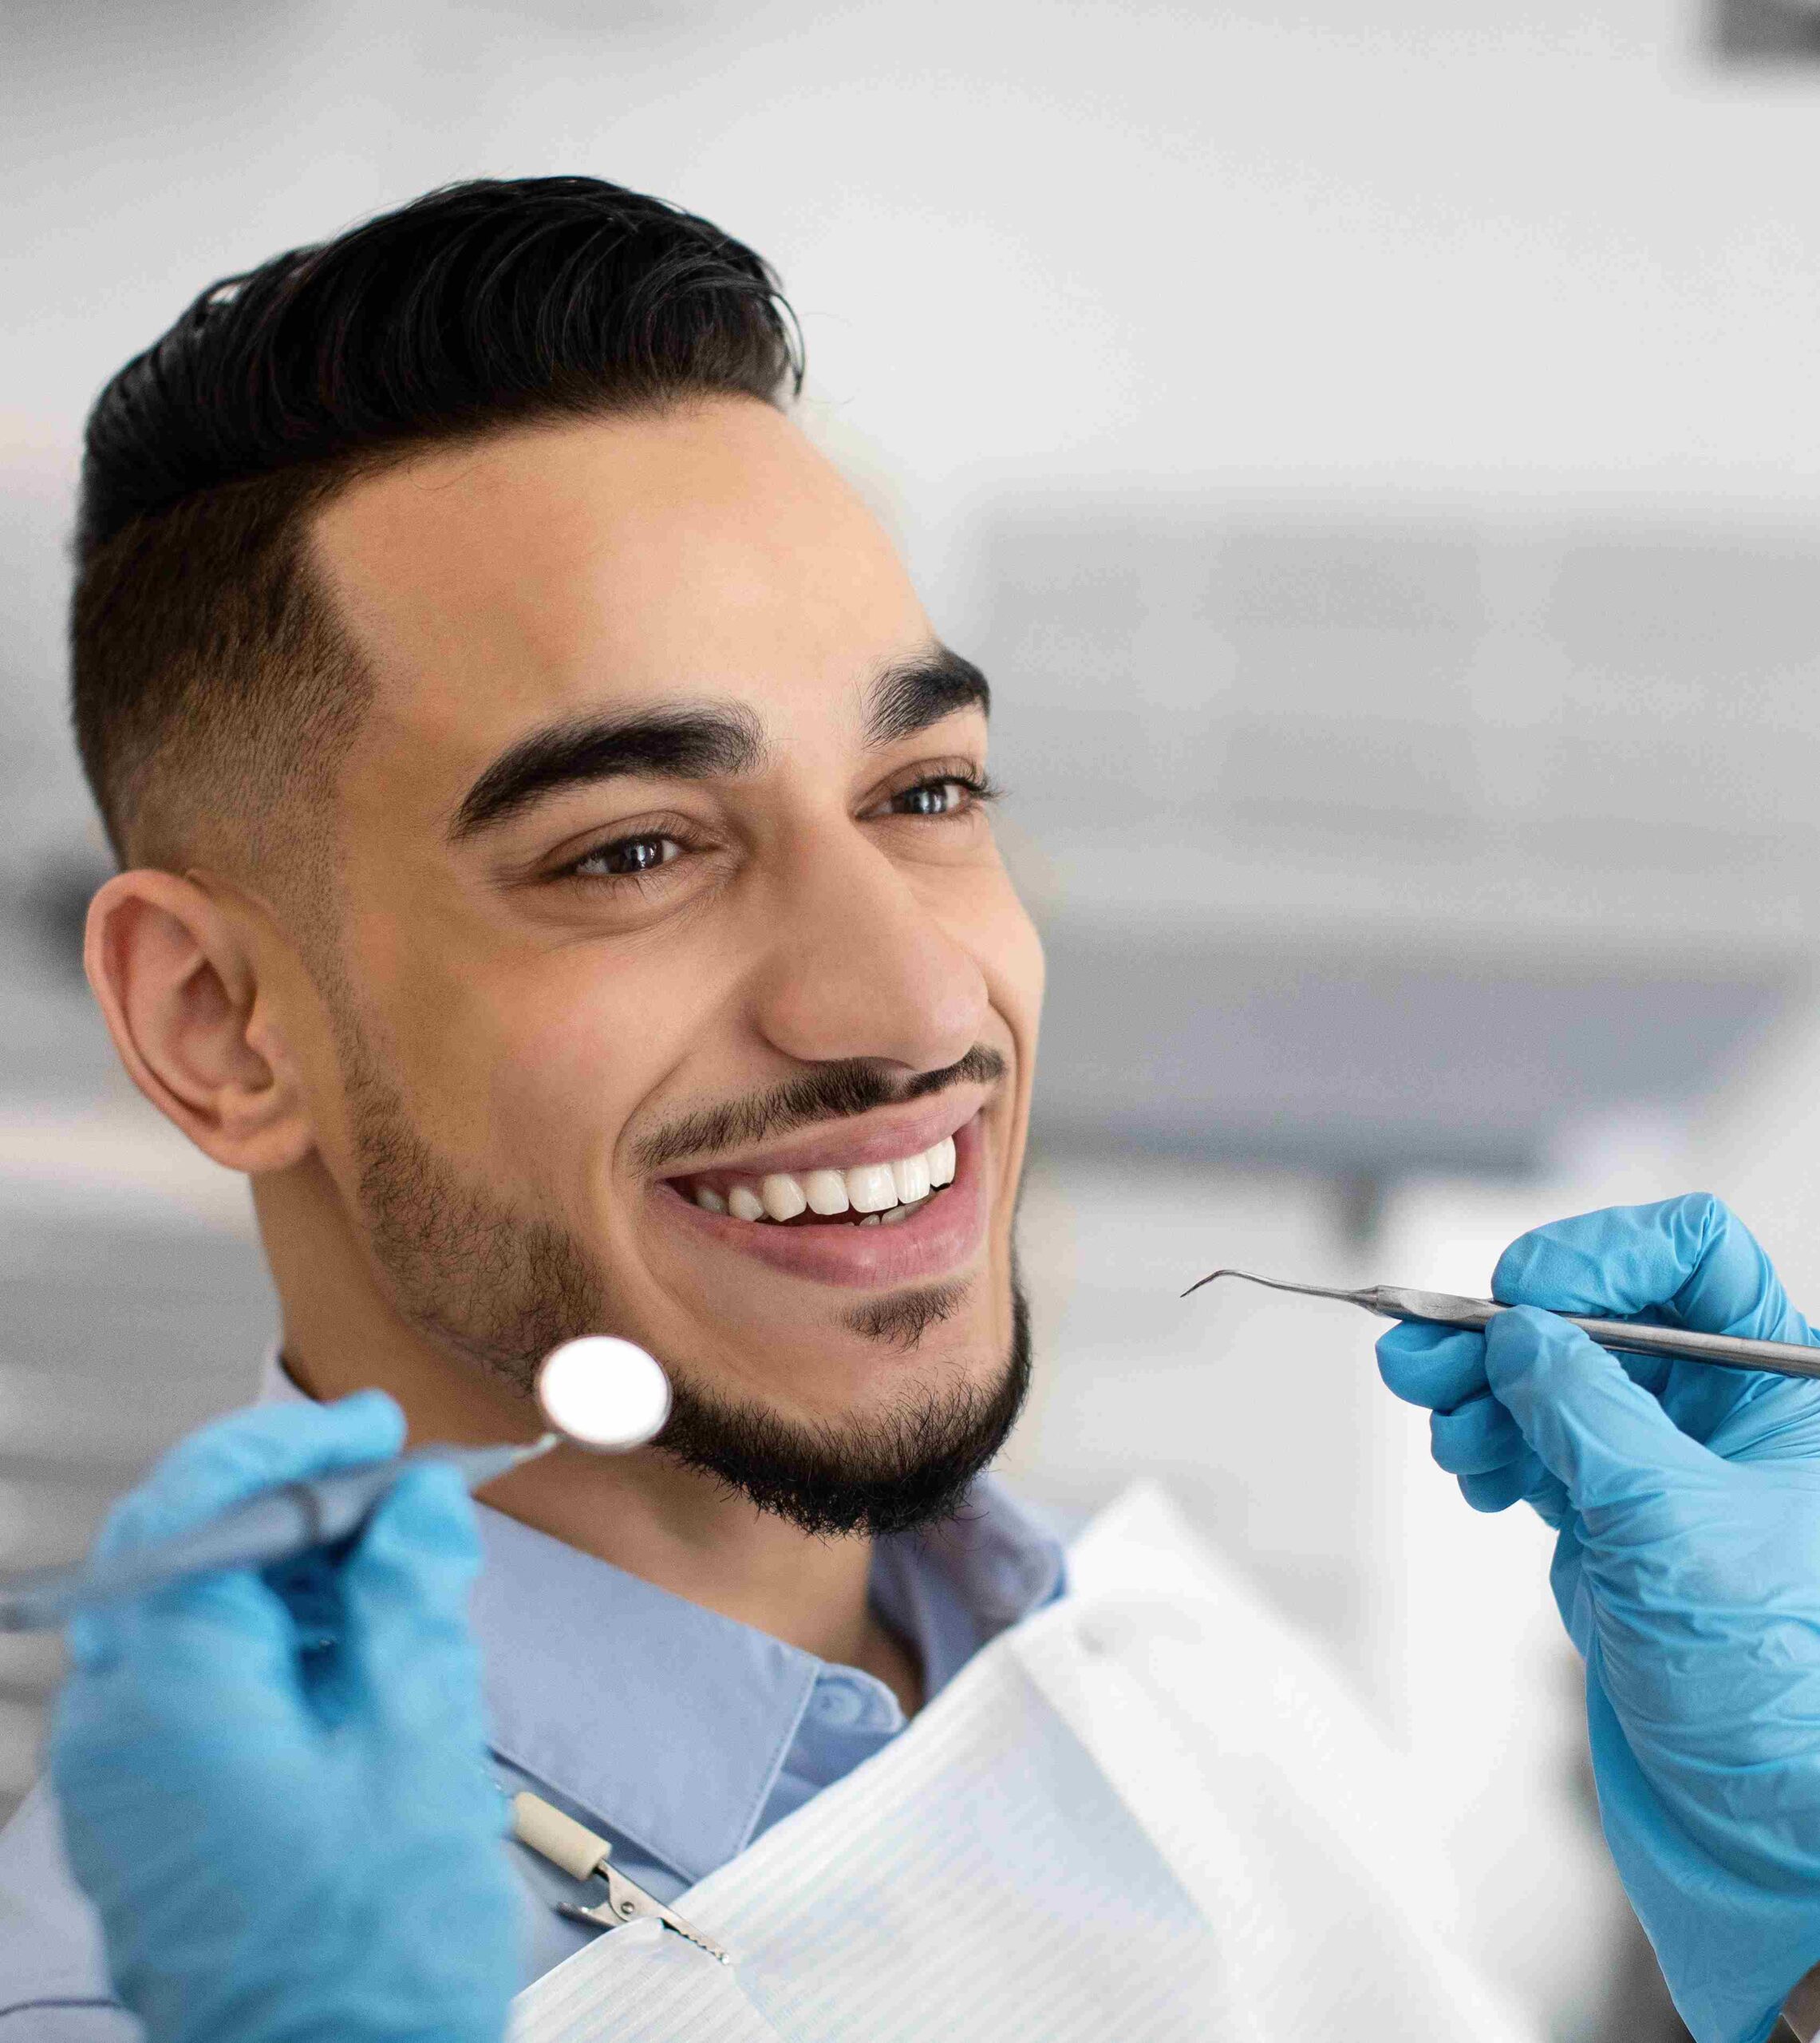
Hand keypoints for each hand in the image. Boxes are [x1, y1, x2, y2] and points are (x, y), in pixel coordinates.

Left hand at [50, 1394, 520, 2042]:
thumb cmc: (372, 1957)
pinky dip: (270, 1645)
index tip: (375, 1427)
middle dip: (295, 1506)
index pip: (198, 1507)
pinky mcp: (145, 1816)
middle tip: (398, 1495)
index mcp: (169, 1699)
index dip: (291, 1442)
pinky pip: (189, 1685)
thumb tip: (414, 1505)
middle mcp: (115, 1731)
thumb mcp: (420, 1748)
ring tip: (398, 1586)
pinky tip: (356, 1658)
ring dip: (290, 1576)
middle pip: (183, 1553)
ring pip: (187, 1615)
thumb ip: (409, 1604)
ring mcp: (119, 1781)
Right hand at [1377, 1195, 1819, 2042]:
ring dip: (1480, 1391)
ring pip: (1551, 1378)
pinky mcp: (1612, 1517)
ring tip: (1445, 1432)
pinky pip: (1533, 1442)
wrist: (1757, 1830)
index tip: (1519, 1293)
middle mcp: (1725, 1412)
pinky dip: (1489, 1445)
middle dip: (1502, 1331)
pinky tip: (1477, 1475)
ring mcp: (1663, 1464)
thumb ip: (1588, 1413)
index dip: (1601, 1255)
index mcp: (1782, 1390)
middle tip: (1418, 1357)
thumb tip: (1518, 1333)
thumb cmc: (1770, 1691)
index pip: (1694, 1257)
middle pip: (1597, 1314)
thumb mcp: (1674, 1528)